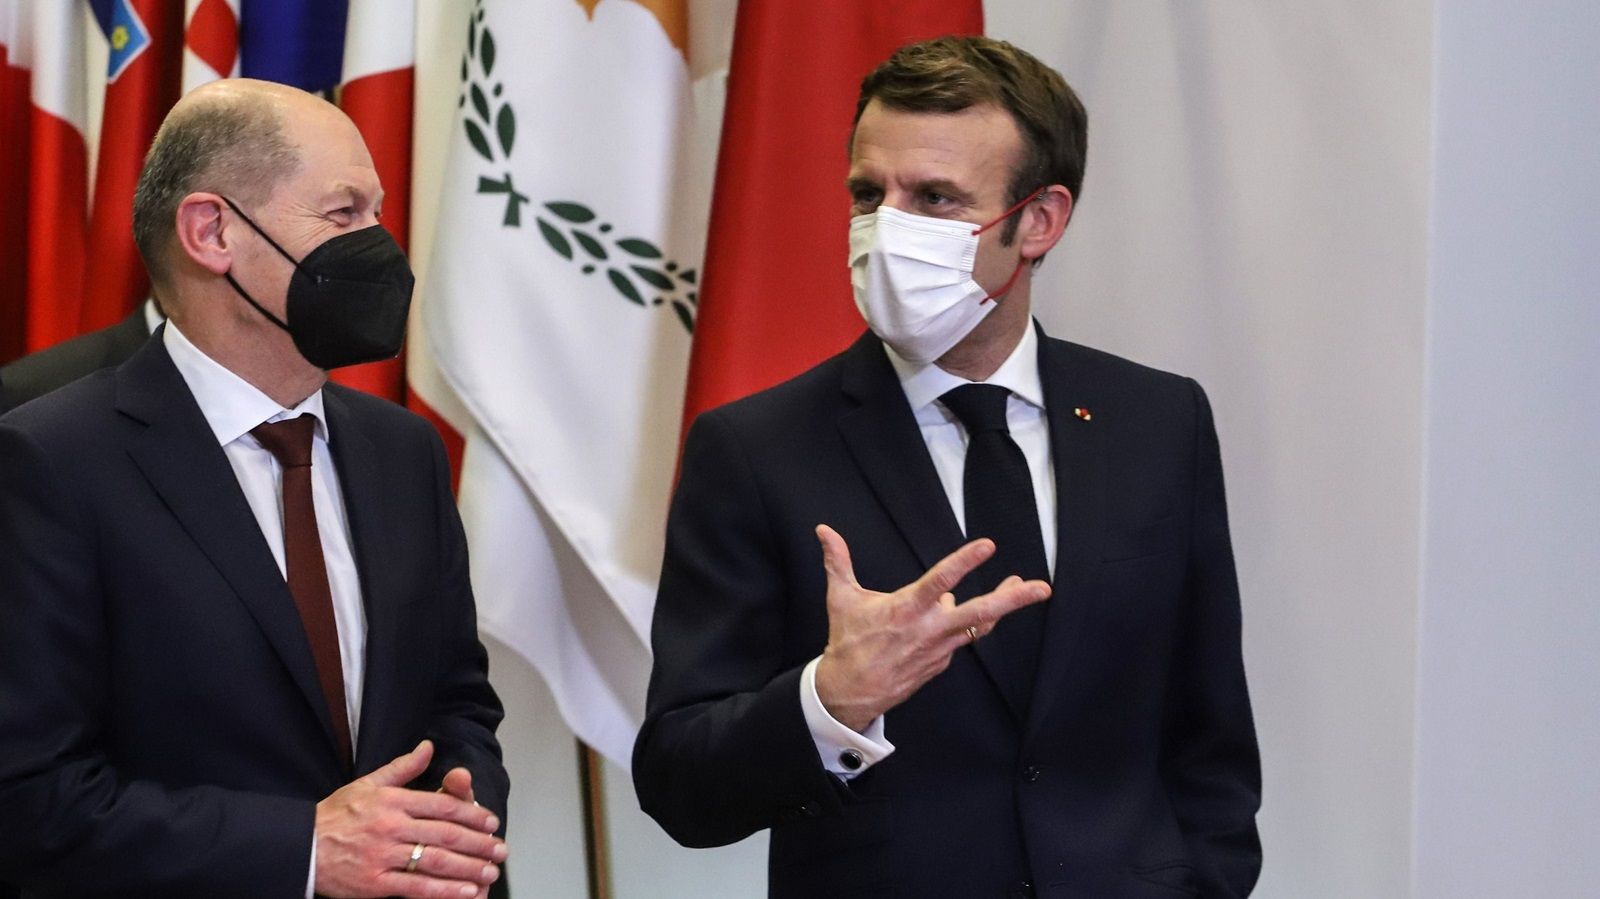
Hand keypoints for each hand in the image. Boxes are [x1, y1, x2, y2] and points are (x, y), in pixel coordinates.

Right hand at [314, 740, 506, 898]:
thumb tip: (429, 746)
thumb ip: (403, 767)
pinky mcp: (375, 884)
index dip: (472, 814)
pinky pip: (416, 888)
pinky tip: (465, 892)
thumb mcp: (368, 783)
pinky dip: (443, 892)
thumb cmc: (337, 814)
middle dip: (478, 843)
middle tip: (500, 849)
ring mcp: (384, 856)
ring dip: (468, 869)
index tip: (491, 822)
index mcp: (393, 800)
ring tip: (490, 873)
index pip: (442, 806)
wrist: (301, 847)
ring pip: (435, 862)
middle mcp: (391, 827)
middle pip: (445, 834)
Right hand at [812, 524, 1049, 730]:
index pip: (942, 580)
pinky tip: (963, 612)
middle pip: (980, 612)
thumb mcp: (841, 599)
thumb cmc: (847, 643)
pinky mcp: (941, 662)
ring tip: (1023, 587)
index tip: (988, 546)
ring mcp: (940, 648)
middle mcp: (930, 628)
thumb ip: (837, 561)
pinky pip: (960, 638)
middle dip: (1012, 600)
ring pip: (978, 624)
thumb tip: (823, 530)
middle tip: (1041, 588)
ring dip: (1002, 607)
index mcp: (907, 609)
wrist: (850, 692)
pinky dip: (966, 623)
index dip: (965, 561)